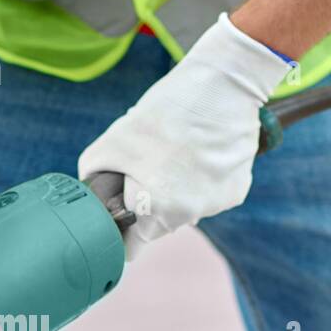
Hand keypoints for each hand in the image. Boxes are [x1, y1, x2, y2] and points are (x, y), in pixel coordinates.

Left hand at [78, 14, 290, 256]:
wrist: (225, 84)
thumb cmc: (166, 111)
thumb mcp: (113, 140)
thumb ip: (95, 175)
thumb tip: (94, 197)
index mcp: (156, 208)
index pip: (132, 246)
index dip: (121, 233)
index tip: (119, 220)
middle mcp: (190, 215)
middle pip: (159, 225)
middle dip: (149, 205)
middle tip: (149, 166)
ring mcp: (216, 205)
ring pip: (185, 210)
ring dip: (177, 191)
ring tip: (177, 152)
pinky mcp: (236, 191)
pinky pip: (209, 195)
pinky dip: (203, 180)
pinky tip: (201, 152)